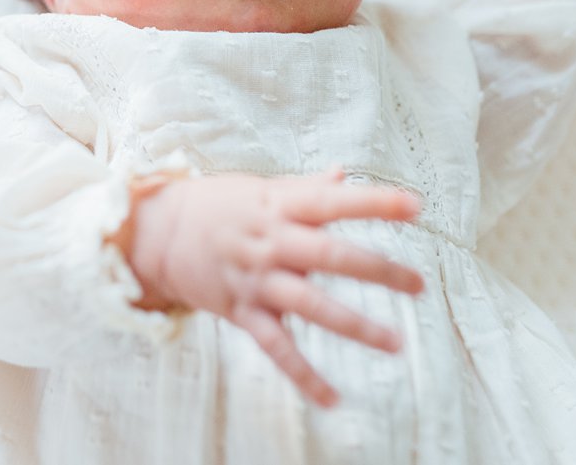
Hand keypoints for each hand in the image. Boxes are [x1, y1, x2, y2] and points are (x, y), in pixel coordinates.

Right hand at [120, 168, 423, 407]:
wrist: (157, 233)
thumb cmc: (216, 206)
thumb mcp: (260, 188)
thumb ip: (306, 187)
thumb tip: (346, 175)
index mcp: (279, 205)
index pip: (333, 202)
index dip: (374, 202)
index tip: (416, 206)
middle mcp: (271, 242)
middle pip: (329, 255)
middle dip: (377, 270)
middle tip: (419, 284)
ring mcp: (257, 279)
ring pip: (310, 304)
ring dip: (354, 326)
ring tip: (396, 343)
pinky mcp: (242, 311)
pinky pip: (276, 347)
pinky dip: (303, 376)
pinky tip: (333, 400)